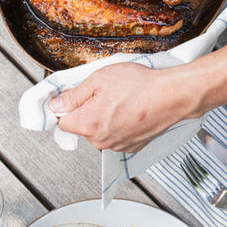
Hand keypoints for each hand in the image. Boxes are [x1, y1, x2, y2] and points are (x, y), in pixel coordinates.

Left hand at [51, 62, 194, 152]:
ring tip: (121, 101)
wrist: (171, 95)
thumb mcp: (99, 79)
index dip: (66, 107)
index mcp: (89, 123)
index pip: (62, 122)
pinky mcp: (131, 147)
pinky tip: (130, 110)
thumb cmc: (140, 85)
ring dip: (104, 119)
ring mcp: (117, 146)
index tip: (74, 97)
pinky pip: (115, 136)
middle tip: (104, 93)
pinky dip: (119, 125)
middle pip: (81, 127)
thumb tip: (55, 105)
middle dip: (87, 111)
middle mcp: (101, 140)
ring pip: (99, 132)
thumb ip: (73, 95)